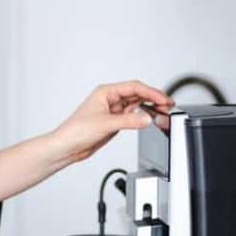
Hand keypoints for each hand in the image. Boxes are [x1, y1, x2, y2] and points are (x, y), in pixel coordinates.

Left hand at [48, 80, 174, 165]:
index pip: (134, 88)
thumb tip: (147, 118)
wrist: (66, 147)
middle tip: (168, 105)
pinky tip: (150, 119)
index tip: (163, 99)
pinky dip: (143, 118)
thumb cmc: (75, 130)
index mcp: (105, 92)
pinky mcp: (114, 122)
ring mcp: (113, 111)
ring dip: (149, 108)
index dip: (151, 92)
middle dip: (153, 99)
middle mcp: (110, 99)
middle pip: (137, 95)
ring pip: (136, 106)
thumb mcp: (105, 124)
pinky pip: (133, 117)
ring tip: (163, 113)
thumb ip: (128, 121)